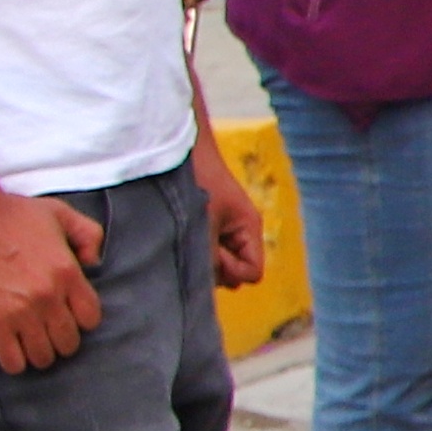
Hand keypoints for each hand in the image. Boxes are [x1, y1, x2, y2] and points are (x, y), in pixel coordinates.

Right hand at [0, 187, 104, 373]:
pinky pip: (12, 361)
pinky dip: (14, 361)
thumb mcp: (61, 214)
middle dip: (60, 339)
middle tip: (47, 329)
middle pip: (68, 342)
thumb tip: (93, 262)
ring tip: (29, 341)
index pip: (90, 319)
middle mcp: (49, 297)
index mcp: (69, 274)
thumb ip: (88, 235)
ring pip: (43, 356)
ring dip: (39, 352)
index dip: (80, 320)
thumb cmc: (13, 213)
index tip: (67, 314)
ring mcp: (20, 312)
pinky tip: (10, 349)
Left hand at [194, 137, 265, 290]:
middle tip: (194, 248)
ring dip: (202, 257)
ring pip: (218, 262)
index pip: (252, 272)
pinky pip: (206, 249)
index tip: (211, 253)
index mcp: (249, 229)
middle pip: (235, 271)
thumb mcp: (204, 222)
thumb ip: (209, 256)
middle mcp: (239, 233)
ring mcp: (222, 230)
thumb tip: (207, 282)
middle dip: (216, 268)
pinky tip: (179, 235)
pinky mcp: (205, 225)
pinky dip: (194, 248)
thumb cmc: (198, 179)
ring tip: (183, 239)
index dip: (232, 270)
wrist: (181, 148)